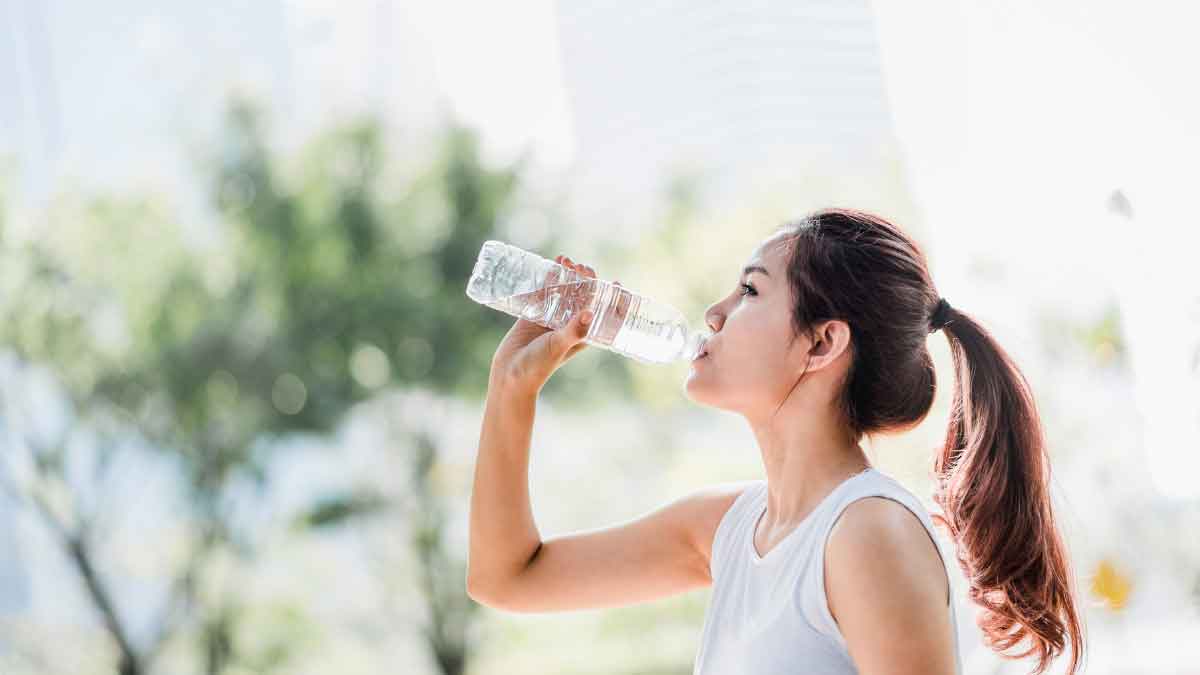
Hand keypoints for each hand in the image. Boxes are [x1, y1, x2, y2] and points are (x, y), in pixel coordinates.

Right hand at [489, 255, 619, 393]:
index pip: (603, 313)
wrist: (509, 374)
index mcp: (582, 334)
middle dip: (586, 279)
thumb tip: (589, 312)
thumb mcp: (558, 346)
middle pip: (584, 296)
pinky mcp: (534, 314)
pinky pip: (544, 292)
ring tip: (565, 260)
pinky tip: (550, 265)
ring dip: (566, 275)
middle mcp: (569, 324)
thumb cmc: (538, 366)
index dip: (612, 299)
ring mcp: (552, 318)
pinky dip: (548, 278)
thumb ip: (573, 331)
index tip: (616, 282)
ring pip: (564, 291)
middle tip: (581, 267)